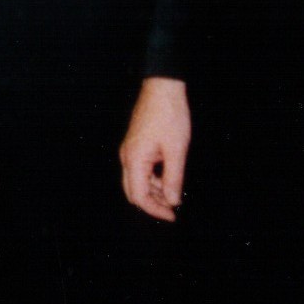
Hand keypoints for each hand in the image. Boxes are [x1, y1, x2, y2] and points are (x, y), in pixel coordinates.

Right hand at [120, 76, 191, 220]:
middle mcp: (127, 157)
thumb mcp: (176, 150)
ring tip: (174, 193)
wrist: (162, 87)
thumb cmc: (169, 115)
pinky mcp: (136, 144)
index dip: (155, 210)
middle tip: (172, 209)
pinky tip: (169, 177)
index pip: (139, 196)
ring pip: (136, 181)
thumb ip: (173, 178)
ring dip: (154, 190)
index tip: (172, 215)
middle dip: (152, 203)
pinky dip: (153, 178)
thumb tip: (172, 201)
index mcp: (134, 160)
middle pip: (133, 191)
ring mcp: (129, 150)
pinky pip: (140, 169)